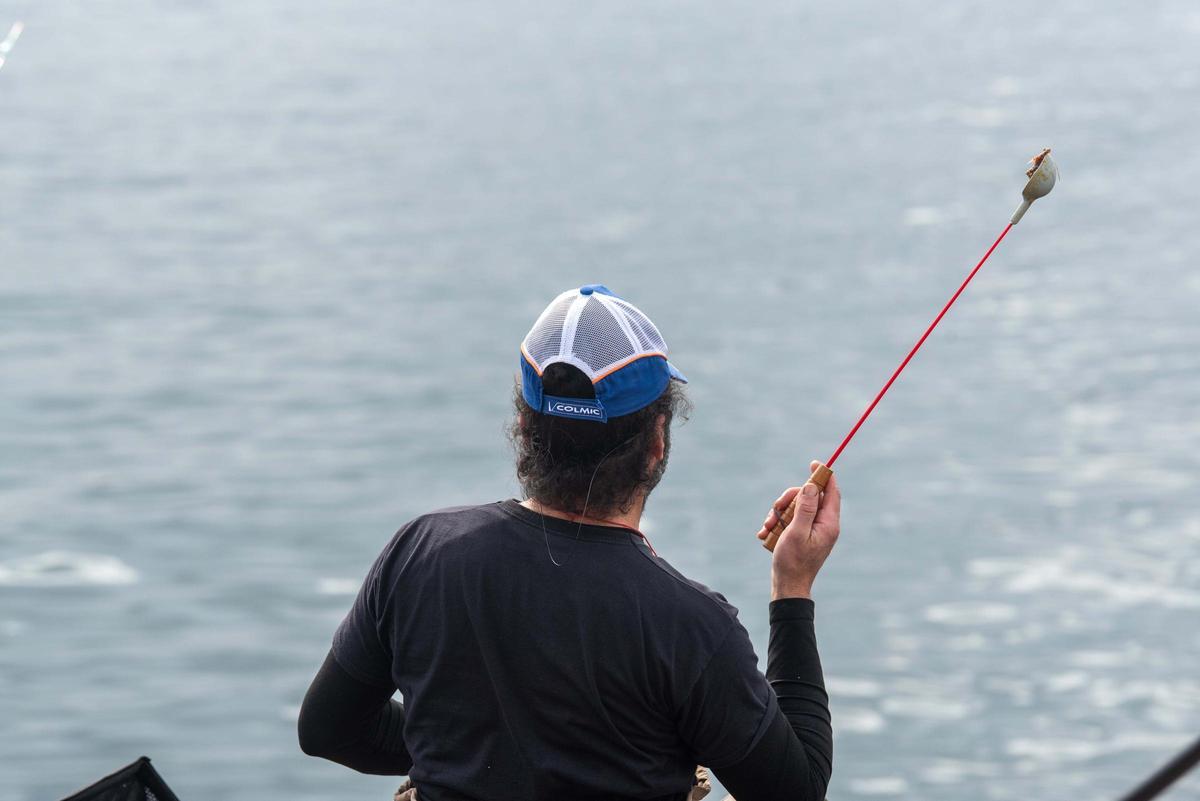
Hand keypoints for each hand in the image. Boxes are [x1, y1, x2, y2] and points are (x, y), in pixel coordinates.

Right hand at [755, 461, 841, 599]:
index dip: (823, 476)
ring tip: (767, 527)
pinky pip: (789, 520)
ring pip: (796, 507)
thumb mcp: (797, 532)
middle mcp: (823, 525)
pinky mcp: (801, 535)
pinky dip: (777, 524)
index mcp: (828, 523)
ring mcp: (812, 530)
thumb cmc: (793, 562)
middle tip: (776, 509)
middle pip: (808, 497)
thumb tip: (812, 486)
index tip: (814, 463)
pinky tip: (765, 534)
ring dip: (779, 513)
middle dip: (789, 500)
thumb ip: (805, 508)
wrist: (787, 587)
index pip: (831, 492)